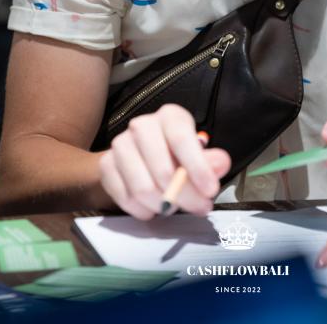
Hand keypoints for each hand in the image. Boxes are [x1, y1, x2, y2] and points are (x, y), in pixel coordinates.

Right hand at [99, 104, 231, 218]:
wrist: (138, 156)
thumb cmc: (174, 154)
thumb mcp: (197, 154)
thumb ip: (211, 161)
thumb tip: (220, 164)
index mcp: (169, 116)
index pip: (181, 139)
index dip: (197, 168)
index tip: (210, 191)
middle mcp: (142, 125)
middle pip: (163, 169)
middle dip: (184, 196)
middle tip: (199, 208)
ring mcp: (121, 144)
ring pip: (143, 187)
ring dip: (163, 205)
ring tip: (175, 208)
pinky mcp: (106, 164)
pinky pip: (125, 197)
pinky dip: (142, 210)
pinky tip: (153, 209)